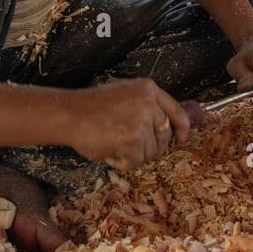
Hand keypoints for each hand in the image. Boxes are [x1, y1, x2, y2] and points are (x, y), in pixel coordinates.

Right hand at [66, 78, 194, 172]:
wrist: (69, 115)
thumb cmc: (91, 106)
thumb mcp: (124, 93)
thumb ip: (146, 104)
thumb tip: (165, 126)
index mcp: (148, 89)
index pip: (176, 111)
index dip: (182, 129)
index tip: (181, 139)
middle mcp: (149, 104)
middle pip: (164, 136)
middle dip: (152, 146)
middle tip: (132, 146)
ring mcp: (142, 123)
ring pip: (151, 152)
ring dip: (133, 155)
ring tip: (113, 143)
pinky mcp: (133, 143)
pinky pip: (136, 162)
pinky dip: (122, 162)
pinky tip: (109, 151)